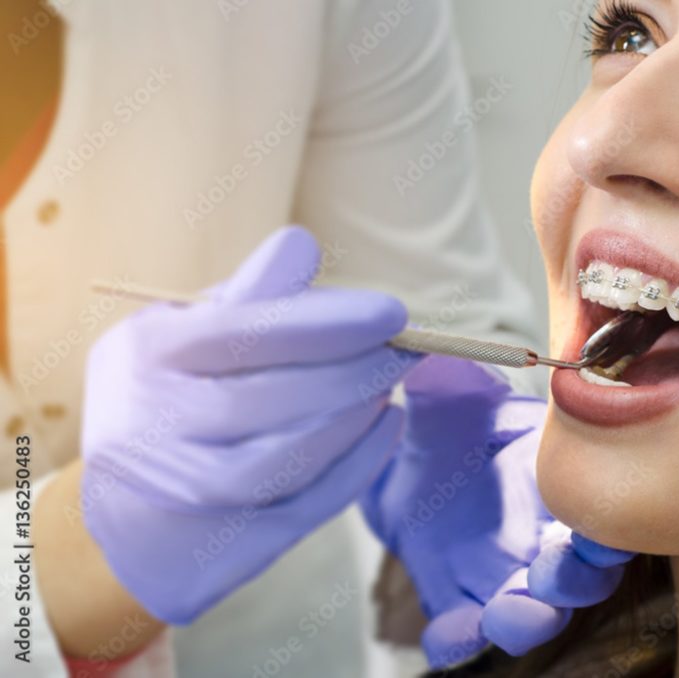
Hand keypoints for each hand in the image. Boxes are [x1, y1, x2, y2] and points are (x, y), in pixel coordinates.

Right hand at [80, 226, 419, 623]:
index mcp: (145, 357)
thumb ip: (247, 297)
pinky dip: (356, 465)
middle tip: (405, 351)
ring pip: (288, 458)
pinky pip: (303, 506)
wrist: (125, 515)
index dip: (327, 323)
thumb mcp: (186, 334)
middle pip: (270, 399)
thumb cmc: (170, 398)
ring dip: (355, 418)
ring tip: (387, 385)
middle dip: (354, 370)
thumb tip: (301, 244)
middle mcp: (150, 428)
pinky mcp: (220, 547)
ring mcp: (182, 494)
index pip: (243, 333)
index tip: (391, 314)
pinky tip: (384, 428)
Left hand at [359, 356, 634, 666]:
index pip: (603, 508)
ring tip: (507, 613)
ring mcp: (502, 574)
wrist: (404, 465)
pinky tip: (444, 634)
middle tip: (552, 573)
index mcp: (556, 480)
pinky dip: (458, 640)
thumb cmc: (447, 423)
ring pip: (534, 613)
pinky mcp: (458, 600)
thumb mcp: (444, 394)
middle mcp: (542, 536)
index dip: (611, 522)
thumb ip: (451, 379)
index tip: (600, 525)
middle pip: (582, 574)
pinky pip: (464, 634)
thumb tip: (437, 355)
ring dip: (529, 619)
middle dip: (575, 580)